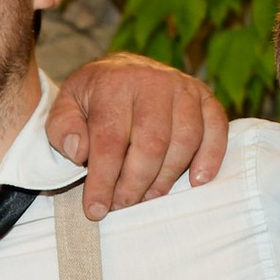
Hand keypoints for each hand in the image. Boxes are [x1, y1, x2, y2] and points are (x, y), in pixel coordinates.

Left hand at [45, 58, 228, 216]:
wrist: (123, 70)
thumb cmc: (93, 98)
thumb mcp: (66, 107)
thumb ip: (63, 130)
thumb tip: (81, 152)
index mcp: (114, 82)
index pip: (110, 139)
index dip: (103, 179)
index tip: (96, 209)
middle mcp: (153, 81)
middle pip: (151, 143)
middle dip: (135, 184)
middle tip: (121, 205)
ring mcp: (183, 87)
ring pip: (184, 140)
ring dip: (166, 178)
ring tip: (147, 197)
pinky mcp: (205, 97)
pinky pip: (216, 128)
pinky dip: (211, 157)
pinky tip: (195, 181)